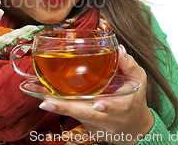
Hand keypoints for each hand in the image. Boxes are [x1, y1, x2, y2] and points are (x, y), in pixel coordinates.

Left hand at [39, 45, 153, 144]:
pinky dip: (58, 106)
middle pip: (85, 113)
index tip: (96, 105)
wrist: (134, 128)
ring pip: (74, 114)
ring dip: (56, 106)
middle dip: (65, 108)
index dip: (106, 106)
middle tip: (46, 101)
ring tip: (39, 96)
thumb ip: (129, 65)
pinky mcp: (86, 125)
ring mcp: (96, 124)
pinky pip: (70, 114)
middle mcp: (108, 117)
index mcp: (124, 105)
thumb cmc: (134, 99)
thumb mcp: (138, 80)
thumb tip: (119, 49)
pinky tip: (43, 97)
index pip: (115, 106)